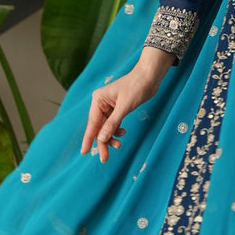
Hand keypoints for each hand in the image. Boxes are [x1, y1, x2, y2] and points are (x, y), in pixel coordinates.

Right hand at [80, 48, 172, 162]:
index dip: (88, 139)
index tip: (84, 152)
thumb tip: (101, 138)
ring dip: (110, 137)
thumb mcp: (125, 106)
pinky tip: (122, 133)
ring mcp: (109, 106)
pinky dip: (116, 130)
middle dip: (102, 142)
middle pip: (98, 127)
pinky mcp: (117, 108)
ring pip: (105, 127)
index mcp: (98, 100)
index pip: (92, 123)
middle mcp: (100, 103)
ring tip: (119, 145)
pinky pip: (113, 123)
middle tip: (105, 158)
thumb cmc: (137, 86)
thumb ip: (112, 123)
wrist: (150, 76)